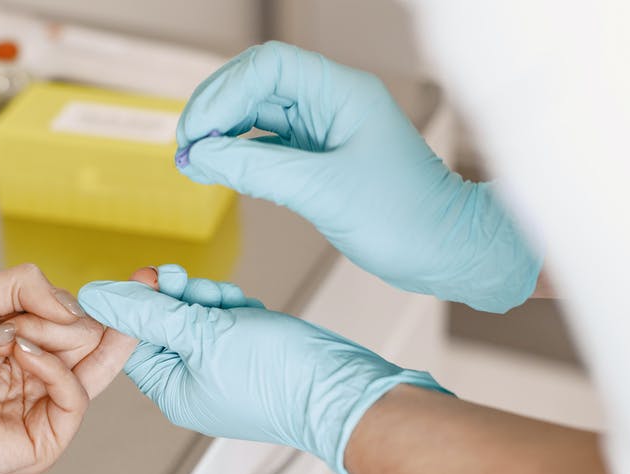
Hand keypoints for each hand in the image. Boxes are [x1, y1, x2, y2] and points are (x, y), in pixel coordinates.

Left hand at [0, 264, 154, 473]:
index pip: (84, 323)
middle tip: (28, 318)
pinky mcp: (47, 441)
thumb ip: (26, 282)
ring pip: (92, 364)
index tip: (143, 280)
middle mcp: (43, 380)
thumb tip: (75, 305)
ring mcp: (47, 411)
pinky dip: (54, 369)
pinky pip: (77, 395)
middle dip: (69, 320)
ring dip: (54, 338)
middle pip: (95, 341)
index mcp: (31, 351)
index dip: (109, 306)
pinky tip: (23, 356)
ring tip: (13, 337)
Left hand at [78, 265, 447, 473]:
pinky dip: (234, 309)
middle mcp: (194, 385)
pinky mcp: (249, 357)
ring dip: (209, 300)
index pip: (132, 339)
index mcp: (173, 391)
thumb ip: (148, 313)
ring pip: (197, 318)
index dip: (140, 303)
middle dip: (179, 298)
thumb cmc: (277, 375)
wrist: (340, 388)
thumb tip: (97, 297)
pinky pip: (227, 323)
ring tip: (230, 302)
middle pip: (164, 325)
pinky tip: (249, 310)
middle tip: (192, 287)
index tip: (152, 276)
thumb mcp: (203, 335)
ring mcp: (223, 371)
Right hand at [176, 41, 540, 312]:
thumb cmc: (406, 218)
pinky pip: (268, 146)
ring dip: (221, 135)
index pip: (268, 67)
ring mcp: (325, 129)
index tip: (197, 133)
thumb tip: (199, 158)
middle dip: (214, 112)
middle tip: (184, 149)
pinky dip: (238, 157)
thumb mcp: (323, 192)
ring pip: (257, 116)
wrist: (445, 251)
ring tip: (191, 164)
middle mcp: (331, 102)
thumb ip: (257, 170)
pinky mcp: (320, 159)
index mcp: (342, 92)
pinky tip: (215, 172)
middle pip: (255, 85)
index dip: (224, 93)